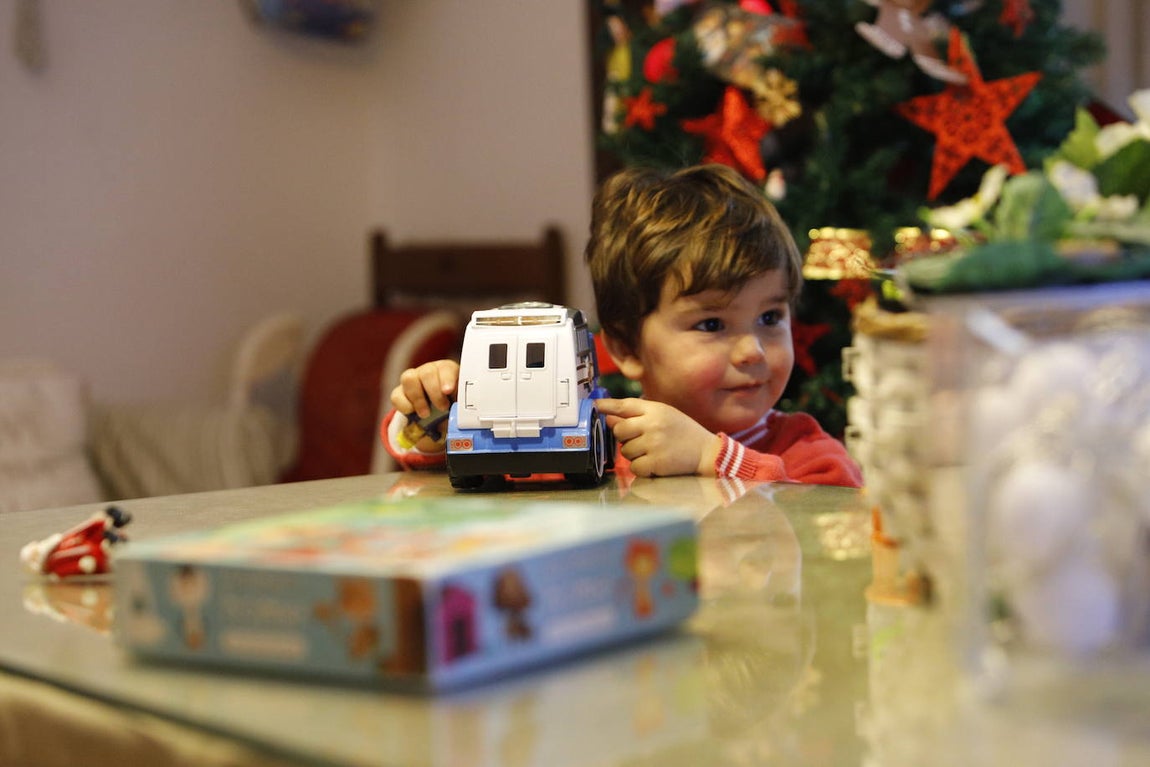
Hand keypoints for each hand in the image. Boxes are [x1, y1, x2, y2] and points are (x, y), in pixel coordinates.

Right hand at [390, 359, 458, 419]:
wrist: (435, 417)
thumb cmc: (451, 407)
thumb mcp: (458, 407)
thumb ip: (459, 409)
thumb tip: (459, 418)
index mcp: (447, 371)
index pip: (446, 368)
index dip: (447, 378)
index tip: (448, 391)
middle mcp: (429, 371)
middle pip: (427, 372)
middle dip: (434, 392)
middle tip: (442, 408)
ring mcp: (412, 379)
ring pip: (409, 378)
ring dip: (418, 398)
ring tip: (426, 414)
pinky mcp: (399, 392)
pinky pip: (396, 395)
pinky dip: (405, 406)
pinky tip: (413, 413)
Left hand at [595, 398, 721, 477]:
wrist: (706, 451)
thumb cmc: (682, 432)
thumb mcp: (663, 415)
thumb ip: (637, 416)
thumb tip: (609, 418)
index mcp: (655, 410)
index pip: (624, 405)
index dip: (607, 406)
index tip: (594, 405)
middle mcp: (653, 424)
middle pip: (619, 431)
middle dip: (624, 438)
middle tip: (640, 440)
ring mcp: (654, 444)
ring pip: (625, 451)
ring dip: (634, 454)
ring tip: (652, 451)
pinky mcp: (656, 463)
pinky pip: (634, 467)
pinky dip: (641, 468)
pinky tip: (655, 463)